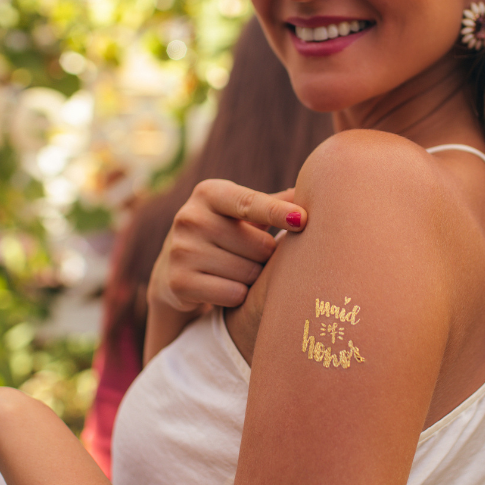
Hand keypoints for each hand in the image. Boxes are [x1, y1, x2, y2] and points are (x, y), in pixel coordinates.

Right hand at [145, 180, 306, 360]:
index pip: (249, 203)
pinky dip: (238, 295)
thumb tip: (310, 189)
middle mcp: (190, 217)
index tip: (302, 220)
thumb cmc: (224, 233)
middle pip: (258, 246)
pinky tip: (225, 287)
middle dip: (266, 255)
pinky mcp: (179, 282)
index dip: (277, 212)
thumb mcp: (242, 212)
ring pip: (248, 273)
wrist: (174, 269)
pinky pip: (233, 294)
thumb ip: (274, 202)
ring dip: (254, 277)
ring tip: (238, 271)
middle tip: (252, 256)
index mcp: (209, 193)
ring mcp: (181, 250)